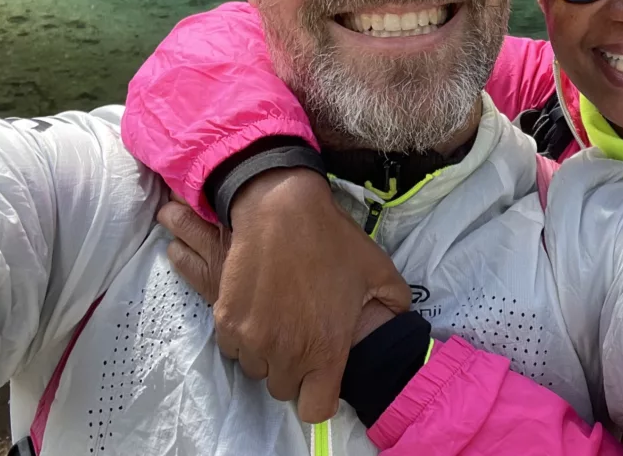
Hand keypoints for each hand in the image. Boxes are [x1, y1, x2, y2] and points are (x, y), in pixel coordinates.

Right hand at [156, 168, 411, 422]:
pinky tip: (262, 310)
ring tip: (283, 321)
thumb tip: (395, 321)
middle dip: (295, 371)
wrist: (282, 211)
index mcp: (326, 350)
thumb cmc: (334, 241)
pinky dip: (246, 337)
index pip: (316, 410)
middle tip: (303, 338)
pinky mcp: (227, 321)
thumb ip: (394, 306)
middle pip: (285, 389)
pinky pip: (235, 347)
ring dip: (269, 354)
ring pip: (258, 369)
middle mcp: (287, 353)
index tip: (324, 376)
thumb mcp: (379, 272)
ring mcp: (253, 339)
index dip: (320, 397)